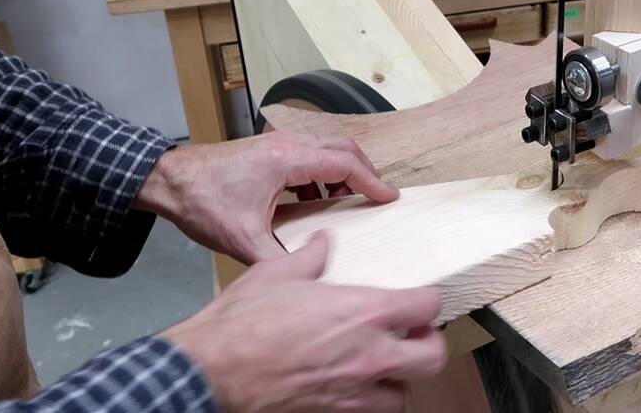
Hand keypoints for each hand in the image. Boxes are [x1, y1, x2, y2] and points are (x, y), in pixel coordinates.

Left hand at [134, 132, 398, 263]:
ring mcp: (276, 145)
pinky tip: (313, 200)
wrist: (165, 179)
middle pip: (342, 149)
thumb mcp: (242, 238)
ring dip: (341, 172)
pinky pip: (307, 156)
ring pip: (325, 150)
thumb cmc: (200, 200)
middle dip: (364, 172)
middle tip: (376, 197)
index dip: (372, 182)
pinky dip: (320, 174)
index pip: (345, 164)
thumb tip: (302, 279)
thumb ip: (277, 259)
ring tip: (348, 201)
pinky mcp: (267, 151)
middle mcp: (286, 145)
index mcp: (287, 160)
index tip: (390, 198)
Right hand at [162, 232, 446, 412]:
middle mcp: (369, 355)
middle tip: (413, 336)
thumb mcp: (278, 273)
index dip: (426, 301)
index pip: (427, 306)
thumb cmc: (240, 325)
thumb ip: (311, 257)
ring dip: (398, 379)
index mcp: (364, 313)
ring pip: (402, 395)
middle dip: (428, 345)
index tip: (418, 301)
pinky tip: (351, 387)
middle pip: (432, 357)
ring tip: (383, 366)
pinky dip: (367, 402)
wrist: (208, 371)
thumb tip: (322, 243)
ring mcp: (352, 392)